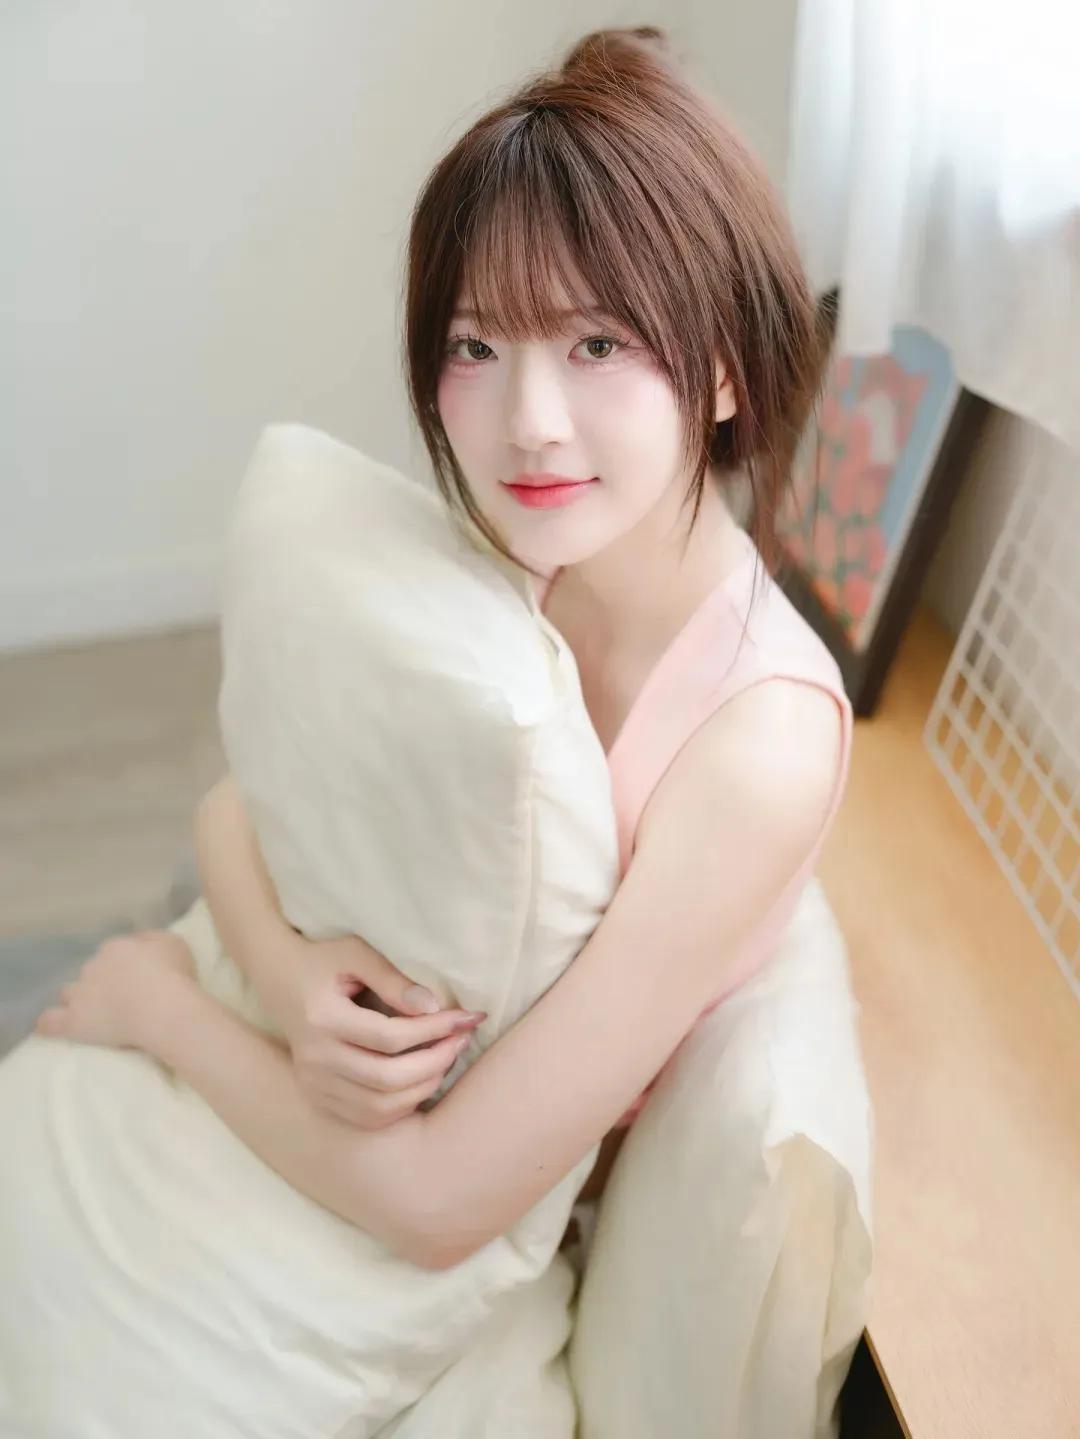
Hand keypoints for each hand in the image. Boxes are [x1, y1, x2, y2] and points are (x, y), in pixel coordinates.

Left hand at [35, 930, 197, 1051]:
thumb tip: (141, 943)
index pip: (113, 953)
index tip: (137, 979)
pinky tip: (50, 1027)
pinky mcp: (73, 1021)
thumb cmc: (173, 975)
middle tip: (123, 998)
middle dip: (102, 982)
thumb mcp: (173, 943)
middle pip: (92, 972)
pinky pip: (50, 1022)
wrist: (162, 1008)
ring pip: (70, 992)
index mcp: (116, 948)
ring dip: (78, 999)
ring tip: (94, 1013)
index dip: (124, 966)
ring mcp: (80, 994)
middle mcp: (93, 966)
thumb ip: (153, 940)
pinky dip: (49, 1024)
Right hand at [274, 929, 486, 1130]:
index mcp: (322, 1019)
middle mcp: (314, 1059)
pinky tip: (422, 1080)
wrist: (280, 979)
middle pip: (387, 1078)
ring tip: (447, 1057)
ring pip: (381, 1105)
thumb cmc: (324, 961)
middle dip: (436, 1061)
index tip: (466, 1017)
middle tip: (462, 1039)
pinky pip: (369, 1117)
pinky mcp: (319, 1097)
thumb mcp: (356, 954)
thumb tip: (434, 1007)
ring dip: (424, 1086)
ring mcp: (314, 1083)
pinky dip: (402, 1105)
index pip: (389, 1037)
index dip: (434, 1030)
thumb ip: (393, 979)